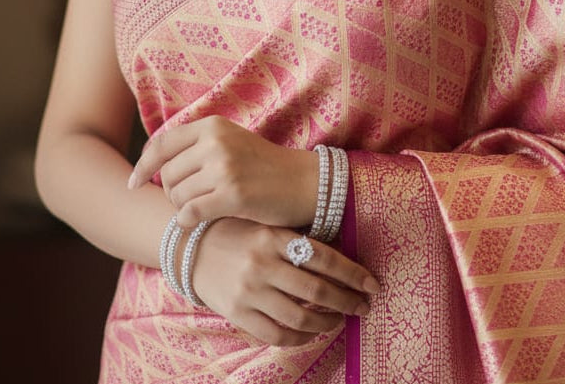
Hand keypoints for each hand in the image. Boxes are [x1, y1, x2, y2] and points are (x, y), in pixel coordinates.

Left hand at [128, 116, 318, 228]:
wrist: (304, 182)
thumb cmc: (264, 167)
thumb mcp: (230, 142)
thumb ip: (197, 147)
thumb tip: (154, 166)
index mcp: (212, 126)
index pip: (161, 144)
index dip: (142, 166)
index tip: (133, 183)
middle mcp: (215, 143)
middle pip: (167, 175)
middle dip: (172, 193)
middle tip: (192, 201)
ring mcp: (224, 168)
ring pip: (177, 196)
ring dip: (183, 209)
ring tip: (204, 209)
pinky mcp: (232, 195)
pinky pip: (190, 214)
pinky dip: (188, 223)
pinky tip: (199, 223)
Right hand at [192, 218, 379, 346]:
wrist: (192, 248)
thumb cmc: (239, 234)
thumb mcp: (267, 226)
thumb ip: (298, 240)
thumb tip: (343, 257)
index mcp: (274, 236)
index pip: (324, 257)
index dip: (352, 273)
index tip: (372, 285)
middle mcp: (263, 263)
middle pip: (317, 291)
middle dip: (347, 302)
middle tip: (363, 307)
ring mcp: (249, 291)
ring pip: (300, 317)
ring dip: (327, 323)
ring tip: (339, 320)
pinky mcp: (238, 313)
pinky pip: (276, 334)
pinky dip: (299, 337)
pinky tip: (310, 332)